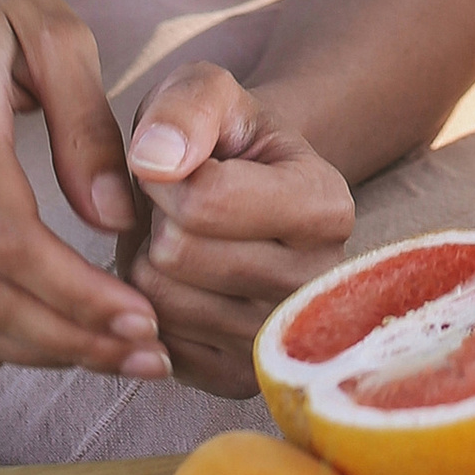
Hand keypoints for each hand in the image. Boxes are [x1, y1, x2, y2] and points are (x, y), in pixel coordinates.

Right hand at [0, 0, 166, 383]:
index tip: (144, 318)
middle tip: (148, 355)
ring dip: (36, 355)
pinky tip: (34, 347)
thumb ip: (86, 124)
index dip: (77, 294)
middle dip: (71, 340)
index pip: (9, 242)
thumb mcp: (53, 29)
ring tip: (113, 356)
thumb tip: (112, 218)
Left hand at [126, 67, 355, 393]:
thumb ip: (186, 106)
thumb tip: (153, 161)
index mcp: (328, 207)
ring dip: (146, 261)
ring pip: (159, 300)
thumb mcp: (210, 93)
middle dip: (155, 217)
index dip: (164, 171)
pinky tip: (181, 281)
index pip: (205, 201)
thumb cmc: (227, 140)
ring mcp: (280, 341)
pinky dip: (150, 307)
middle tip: (179, 205)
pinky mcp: (239, 381)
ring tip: (181, 238)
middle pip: (177, 254)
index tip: (180, 161)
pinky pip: (154, 342)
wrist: (245, 197)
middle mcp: (319, 285)